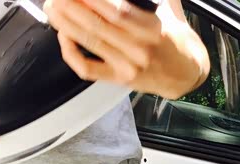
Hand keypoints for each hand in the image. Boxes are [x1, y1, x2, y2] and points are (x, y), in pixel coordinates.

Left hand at [44, 0, 209, 98]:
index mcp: (153, 29)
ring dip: (65, 23)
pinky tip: (64, 38)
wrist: (186, 74)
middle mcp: (140, 48)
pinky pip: (89, 68)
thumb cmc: (176, 41)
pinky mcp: (119, 79)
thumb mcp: (170, 11)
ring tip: (53, 8)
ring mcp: (128, 65)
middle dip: (73, 5)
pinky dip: (72, 54)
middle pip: (99, 24)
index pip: (118, 10)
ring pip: (90, 42)